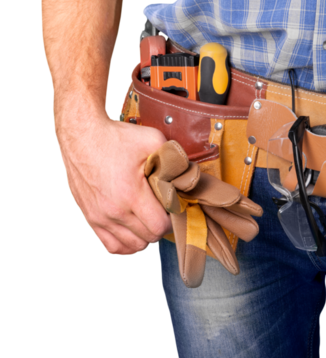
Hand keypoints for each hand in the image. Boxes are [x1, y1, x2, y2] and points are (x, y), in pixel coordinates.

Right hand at [56, 108, 171, 255]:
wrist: (81, 134)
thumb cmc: (117, 137)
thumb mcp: (152, 140)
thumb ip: (174, 159)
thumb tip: (188, 175)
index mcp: (130, 195)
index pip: (159, 227)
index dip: (171, 220)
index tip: (171, 208)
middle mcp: (112, 211)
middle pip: (147, 239)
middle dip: (160, 228)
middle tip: (162, 212)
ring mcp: (98, 216)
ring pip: (130, 246)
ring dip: (144, 237)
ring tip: (148, 222)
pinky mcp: (89, 217)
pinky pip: (110, 246)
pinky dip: (124, 245)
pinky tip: (132, 232)